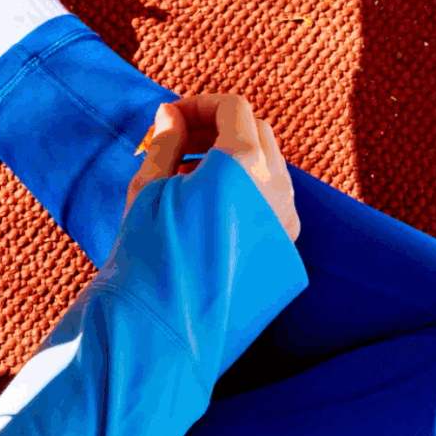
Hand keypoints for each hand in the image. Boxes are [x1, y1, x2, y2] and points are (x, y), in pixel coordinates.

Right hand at [126, 96, 299, 240]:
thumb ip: (166, 141)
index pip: (234, 108)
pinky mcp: (285, 245)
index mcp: (244, 163)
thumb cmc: (149, 253)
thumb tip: (171, 113)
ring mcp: (287, 217)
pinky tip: (208, 204)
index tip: (168, 117)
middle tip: (175, 140)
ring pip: (268, 162)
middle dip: (217, 126)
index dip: (199, 104)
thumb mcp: (149, 187)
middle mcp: (277, 186)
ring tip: (186, 174)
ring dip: (232, 154)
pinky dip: (246, 185)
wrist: (163, 331)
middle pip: (256, 129)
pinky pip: (272, 196)